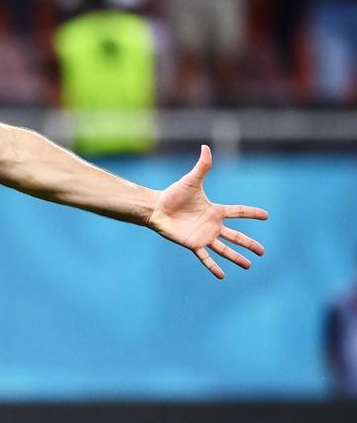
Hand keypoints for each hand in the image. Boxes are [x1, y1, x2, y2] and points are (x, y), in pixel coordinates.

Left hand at [148, 145, 267, 278]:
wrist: (156, 208)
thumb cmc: (173, 194)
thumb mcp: (191, 180)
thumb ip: (202, 166)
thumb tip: (205, 146)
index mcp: (215, 210)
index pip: (238, 212)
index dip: (251, 213)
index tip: (266, 216)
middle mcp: (212, 225)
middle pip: (236, 235)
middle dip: (249, 243)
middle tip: (263, 251)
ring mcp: (203, 236)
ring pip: (224, 248)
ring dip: (236, 257)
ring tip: (249, 265)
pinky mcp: (192, 244)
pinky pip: (205, 257)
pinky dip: (213, 266)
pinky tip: (222, 276)